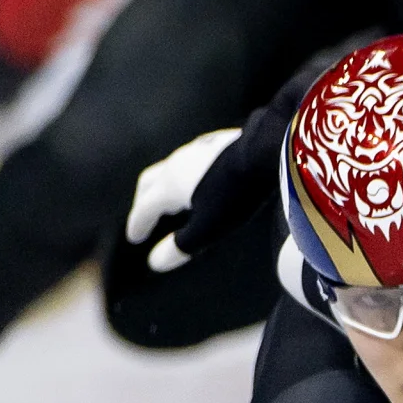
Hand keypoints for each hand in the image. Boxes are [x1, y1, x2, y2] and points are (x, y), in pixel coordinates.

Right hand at [125, 127, 244, 273]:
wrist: (267, 149)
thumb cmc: (236, 193)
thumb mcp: (209, 227)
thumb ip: (181, 246)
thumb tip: (155, 262)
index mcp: (169, 185)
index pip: (144, 208)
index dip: (138, 225)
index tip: (135, 238)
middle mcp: (177, 163)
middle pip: (149, 181)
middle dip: (143, 200)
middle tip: (145, 216)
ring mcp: (197, 148)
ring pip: (171, 166)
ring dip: (166, 184)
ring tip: (174, 198)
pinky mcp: (218, 140)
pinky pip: (193, 158)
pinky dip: (187, 173)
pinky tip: (202, 176)